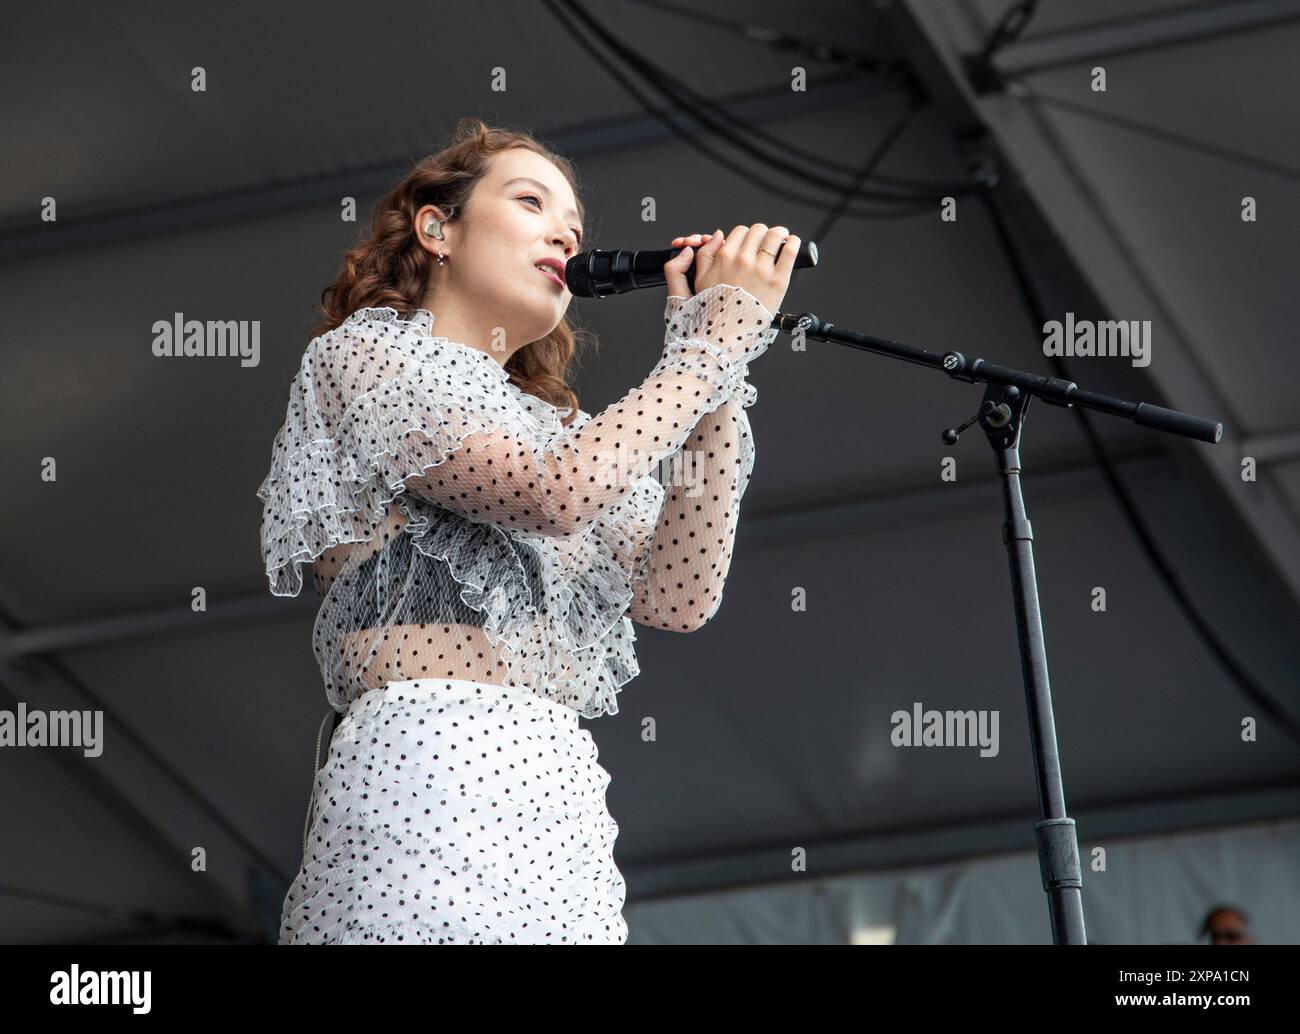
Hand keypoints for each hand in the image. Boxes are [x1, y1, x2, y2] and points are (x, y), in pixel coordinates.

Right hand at [663, 225, 798, 314]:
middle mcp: (743, 260)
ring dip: (779, 234)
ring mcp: (761, 270)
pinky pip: (790, 250)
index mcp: (724, 257)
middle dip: (763, 234)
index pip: (740, 231)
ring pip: (775, 235)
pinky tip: (792, 243)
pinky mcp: (778, 280)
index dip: (747, 236)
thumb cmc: (714, 310)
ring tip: (781, 239)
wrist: (727, 334)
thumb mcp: (700, 280)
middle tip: (766, 242)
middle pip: (758, 230)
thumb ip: (705, 254)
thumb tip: (717, 235)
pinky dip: (793, 242)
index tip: (751, 244)